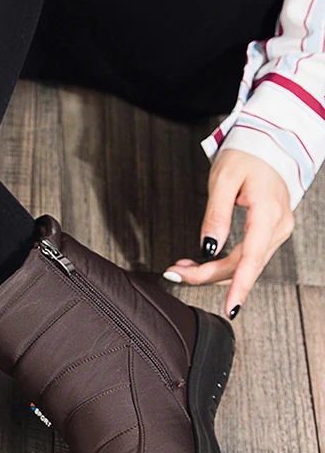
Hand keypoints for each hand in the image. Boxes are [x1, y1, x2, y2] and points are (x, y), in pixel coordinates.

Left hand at [162, 149, 294, 318]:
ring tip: (181, 268)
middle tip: (174, 273)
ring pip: (243, 264)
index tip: (230, 308)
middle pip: (242, 265)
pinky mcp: (269, 232)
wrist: (269, 144)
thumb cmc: (246, 156)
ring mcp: (276, 230)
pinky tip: (200, 263)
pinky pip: (246, 256)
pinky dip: (222, 263)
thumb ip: (214, 215)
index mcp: (268, 213)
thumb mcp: (223, 180)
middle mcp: (278, 226)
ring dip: (212, 271)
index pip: (252, 259)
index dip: (240, 287)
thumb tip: (208, 248)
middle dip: (207, 275)